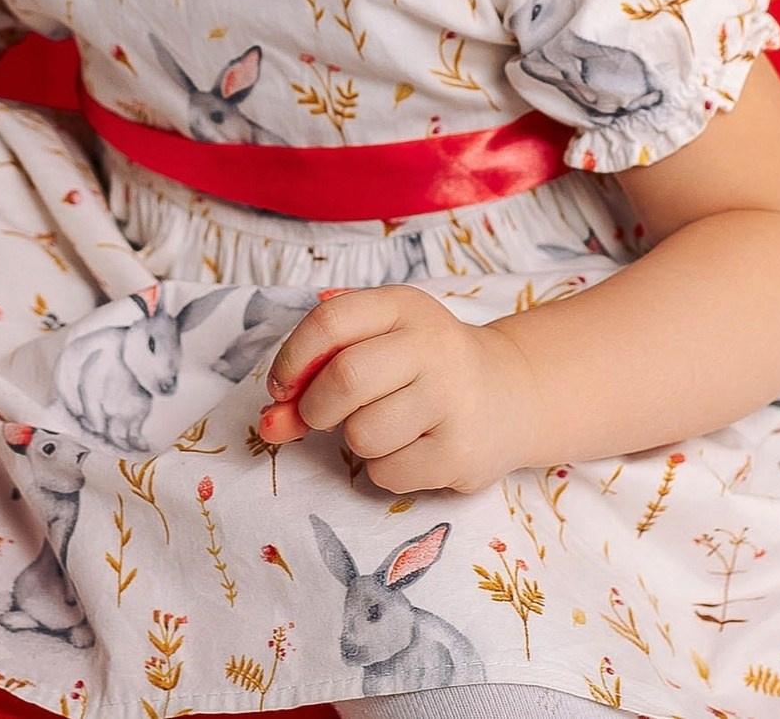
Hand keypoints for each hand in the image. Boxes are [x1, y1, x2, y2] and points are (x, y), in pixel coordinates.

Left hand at [260, 285, 543, 493]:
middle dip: (316, 408)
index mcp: (403, 306)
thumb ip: (313, 375)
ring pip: (362, 434)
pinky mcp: (462, 454)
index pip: (328, 323)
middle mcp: (433, 346)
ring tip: (384, 426)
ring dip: (354, 440)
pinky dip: (382, 469)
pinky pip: (387, 473)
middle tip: (323, 415)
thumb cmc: (421, 366)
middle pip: (343, 380)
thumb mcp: (375, 345)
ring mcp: (453, 401)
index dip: (291, 360)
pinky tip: (410, 449)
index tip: (282, 388)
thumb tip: (268, 424)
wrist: (511, 393)